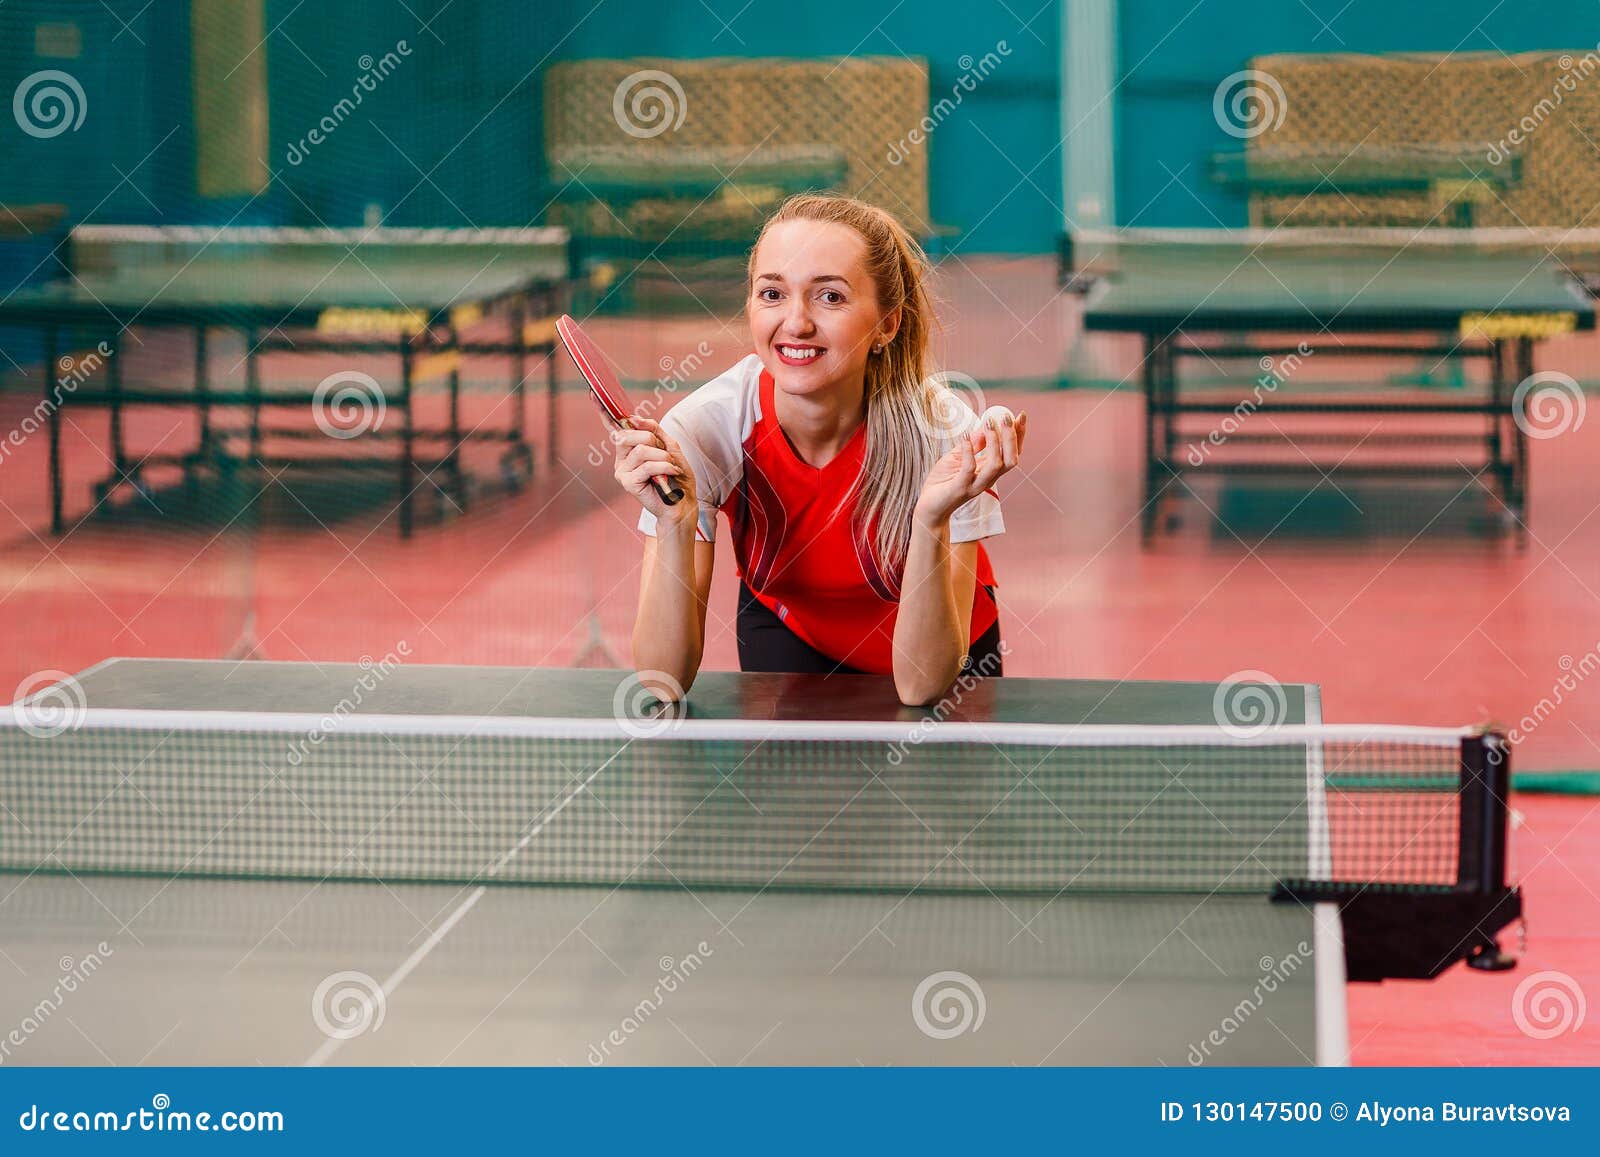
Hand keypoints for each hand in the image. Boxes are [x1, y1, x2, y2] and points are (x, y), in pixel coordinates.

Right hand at [612, 416, 697, 523]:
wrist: (683, 503)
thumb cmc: (676, 476)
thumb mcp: (669, 447)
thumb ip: (654, 430)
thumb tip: (634, 418)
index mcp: (629, 449)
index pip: (615, 428)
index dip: (604, 412)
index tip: (593, 394)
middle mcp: (622, 459)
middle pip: (628, 434)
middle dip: (652, 439)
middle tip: (665, 454)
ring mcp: (623, 471)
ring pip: (640, 450)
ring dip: (662, 456)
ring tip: (671, 466)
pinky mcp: (628, 483)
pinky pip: (647, 465)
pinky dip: (664, 467)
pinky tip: (672, 472)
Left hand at [914, 407, 1026, 526]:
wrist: (928, 507)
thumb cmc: (942, 482)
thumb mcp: (957, 457)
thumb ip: (972, 445)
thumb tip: (984, 426)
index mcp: (989, 471)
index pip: (1012, 453)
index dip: (1019, 435)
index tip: (1020, 416)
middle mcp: (987, 479)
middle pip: (1010, 459)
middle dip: (1012, 437)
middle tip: (1007, 417)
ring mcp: (975, 485)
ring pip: (996, 465)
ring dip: (995, 442)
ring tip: (989, 423)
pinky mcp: (960, 488)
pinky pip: (969, 469)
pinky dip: (969, 451)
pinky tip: (965, 436)